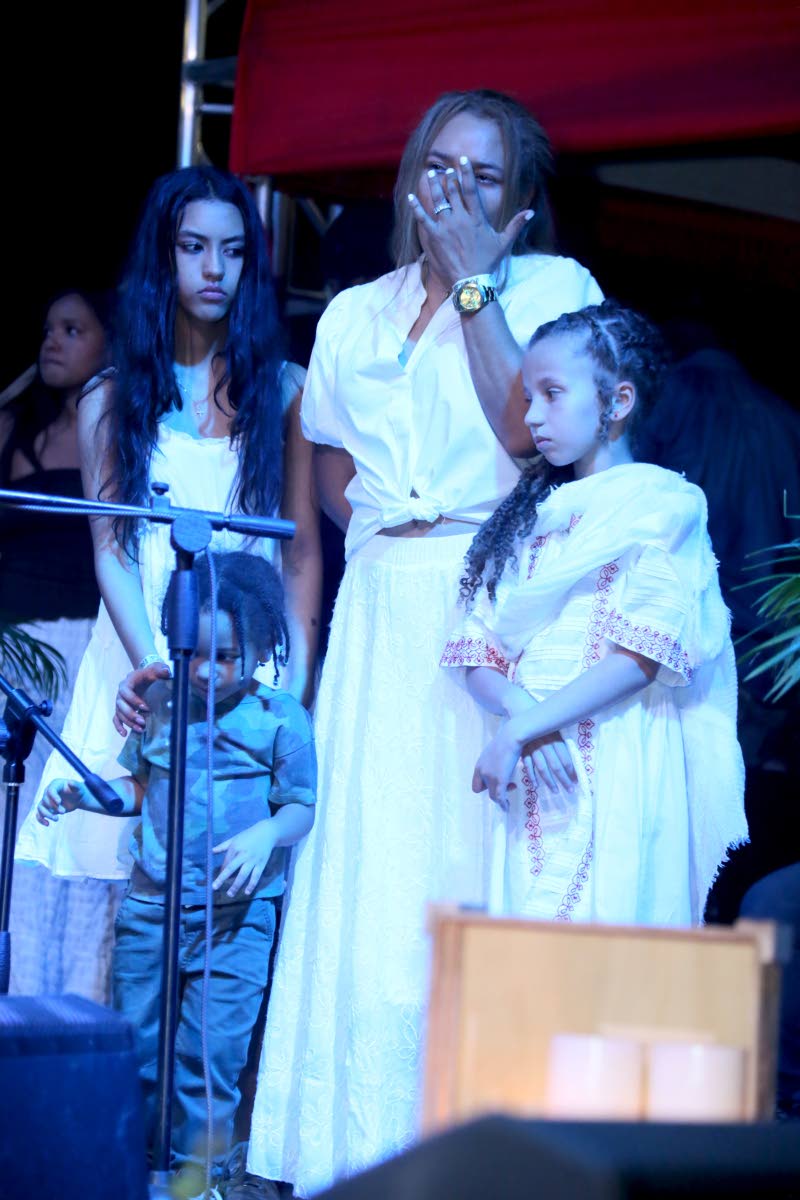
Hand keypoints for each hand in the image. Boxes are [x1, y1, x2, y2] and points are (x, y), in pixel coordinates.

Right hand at [37, 779, 85, 825]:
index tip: (59, 802)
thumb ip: (75, 785)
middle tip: (63, 811)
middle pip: (45, 800)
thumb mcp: (79, 788)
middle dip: (54, 807)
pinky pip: (39, 814)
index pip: (50, 790)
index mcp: (55, 785)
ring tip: (57, 819)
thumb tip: (70, 782)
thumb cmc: (78, 791)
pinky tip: (47, 824)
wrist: (77, 799)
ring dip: (47, 814)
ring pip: (40, 807)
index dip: (53, 796)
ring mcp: (46, 800)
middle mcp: (48, 792)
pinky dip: (41, 819)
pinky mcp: (46, 808)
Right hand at [113, 661, 170, 736]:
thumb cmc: (151, 673)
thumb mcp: (156, 669)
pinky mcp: (121, 709)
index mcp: (127, 682)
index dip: (134, 700)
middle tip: (143, 722)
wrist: (145, 676)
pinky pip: (116, 719)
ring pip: (119, 714)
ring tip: (140, 729)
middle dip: (131, 714)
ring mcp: (119, 702)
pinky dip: (119, 726)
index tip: (146, 708)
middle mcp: (120, 693)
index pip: (125, 691)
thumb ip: (160, 670)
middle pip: (121, 705)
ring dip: (129, 723)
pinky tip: (124, 734)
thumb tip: (166, 671)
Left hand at [213, 820, 276, 898]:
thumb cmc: (249, 835)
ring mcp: (252, 860)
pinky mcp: (261, 864)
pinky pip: (256, 876)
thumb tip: (211, 851)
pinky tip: (247, 892)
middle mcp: (243, 854)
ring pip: (243, 875)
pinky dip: (252, 885)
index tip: (218, 879)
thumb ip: (223, 845)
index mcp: (235, 847)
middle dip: (222, 878)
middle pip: (231, 868)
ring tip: (230, 894)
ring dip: (236, 885)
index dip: (221, 872)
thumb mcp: (235, 838)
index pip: (226, 862)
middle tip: (215, 887)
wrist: (267, 832)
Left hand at [408, 158, 533, 288]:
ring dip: (433, 186)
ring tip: (430, 174)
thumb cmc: (487, 263)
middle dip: (448, 178)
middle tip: (444, 168)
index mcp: (476, 218)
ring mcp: (445, 227)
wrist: (471, 282)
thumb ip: (516, 224)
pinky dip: (416, 206)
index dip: (466, 172)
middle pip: (452, 192)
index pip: (470, 189)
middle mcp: (460, 219)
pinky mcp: (433, 237)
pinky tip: (411, 196)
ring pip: (437, 200)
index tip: (462, 160)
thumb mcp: (503, 243)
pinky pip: (422, 218)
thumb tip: (531, 211)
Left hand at [472, 725, 521, 811]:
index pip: (476, 784)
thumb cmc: (507, 739)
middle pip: (482, 790)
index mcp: (479, 765)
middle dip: (493, 791)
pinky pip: (500, 797)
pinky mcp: (500, 780)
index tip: (497, 784)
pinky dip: (503, 804)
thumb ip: (493, 759)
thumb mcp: (495, 750)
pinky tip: (507, 807)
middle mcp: (482, 772)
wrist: (511, 737)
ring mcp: (490, 777)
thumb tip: (499, 761)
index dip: (485, 786)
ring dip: (501, 798)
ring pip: (493, 795)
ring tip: (509, 796)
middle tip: (508, 786)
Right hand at [523, 732, 577, 795]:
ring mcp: (533, 748)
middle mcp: (545, 744)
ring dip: (549, 781)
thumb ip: (563, 746)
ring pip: (542, 768)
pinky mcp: (522, 751)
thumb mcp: (556, 733)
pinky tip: (536, 785)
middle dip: (564, 779)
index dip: (572, 771)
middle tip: (570, 790)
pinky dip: (531, 776)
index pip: (565, 758)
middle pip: (556, 765)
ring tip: (556, 791)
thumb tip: (575, 764)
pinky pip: (527, 765)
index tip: (576, 781)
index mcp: (555, 739)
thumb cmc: (544, 728)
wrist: (523, 717)